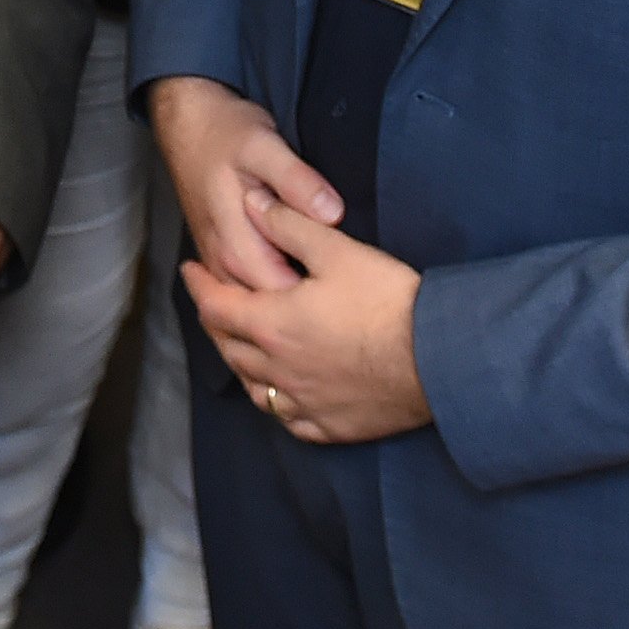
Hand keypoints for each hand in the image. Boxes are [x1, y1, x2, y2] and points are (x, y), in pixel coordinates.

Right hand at [147, 74, 344, 293]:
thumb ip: (297, 182)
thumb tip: (332, 214)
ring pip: (257, 304)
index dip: (318, 297)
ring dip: (289, 303)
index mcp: (236, 245)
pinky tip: (300, 281)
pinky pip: (248, 290)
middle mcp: (223, 263)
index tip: (352, 287)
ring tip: (329, 291)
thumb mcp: (265, 146)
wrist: (187, 124)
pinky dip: (272, 294)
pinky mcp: (219, 256)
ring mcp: (218, 263)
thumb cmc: (226, 133)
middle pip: (270, 308)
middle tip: (349, 294)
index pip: (283, 296)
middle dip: (308, 307)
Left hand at [189, 190, 428, 444]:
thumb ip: (289, 224)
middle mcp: (278, 369)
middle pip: (229, 347)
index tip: (189, 269)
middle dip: (215, 322)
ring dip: (241, 364)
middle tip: (214, 303)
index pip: (216, 305)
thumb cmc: (388, 302)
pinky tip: (282, 394)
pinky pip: (289, 419)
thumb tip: (252, 202)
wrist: (439, 359)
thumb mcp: (337, 251)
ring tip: (242, 346)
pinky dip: (277, 402)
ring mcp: (303, 403)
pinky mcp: (331, 426)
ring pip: (254, 388)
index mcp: (272, 325)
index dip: (198, 284)